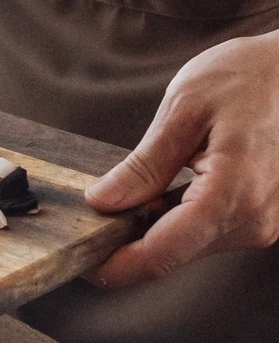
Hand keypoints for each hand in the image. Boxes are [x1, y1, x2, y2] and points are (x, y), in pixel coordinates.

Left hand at [84, 32, 278, 287]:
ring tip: (142, 186)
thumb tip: (103, 202)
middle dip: (128, 243)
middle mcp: (256, 220)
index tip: (81, 261)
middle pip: (172, 256)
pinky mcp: (266, 218)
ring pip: (190, 247)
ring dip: (155, 228)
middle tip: (97, 210)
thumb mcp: (185, 109)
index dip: (114, 266)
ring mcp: (266, 223)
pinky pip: (210, 232)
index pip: (160, 254)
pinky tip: (173, 187)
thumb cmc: (254, 76)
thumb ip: (143, 165)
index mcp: (234, 194)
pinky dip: (181, 219)